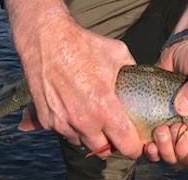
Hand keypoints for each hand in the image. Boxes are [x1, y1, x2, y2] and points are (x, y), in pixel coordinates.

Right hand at [3, 0, 142, 159]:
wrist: (48, 38)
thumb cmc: (83, 44)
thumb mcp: (118, 53)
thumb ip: (131, 72)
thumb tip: (140, 83)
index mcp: (104, 106)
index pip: (126, 144)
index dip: (134, 145)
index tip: (135, 139)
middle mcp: (83, 120)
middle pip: (104, 149)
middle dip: (112, 141)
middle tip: (114, 126)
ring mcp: (63, 122)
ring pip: (83, 142)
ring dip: (90, 133)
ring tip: (92, 112)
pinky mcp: (47, 120)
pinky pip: (65, 132)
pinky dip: (72, 125)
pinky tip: (75, 105)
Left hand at [144, 0, 187, 175]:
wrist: (180, 46)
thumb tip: (182, 108)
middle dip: (178, 154)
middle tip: (170, 131)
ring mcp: (177, 127)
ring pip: (172, 157)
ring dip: (164, 152)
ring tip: (159, 133)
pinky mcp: (159, 122)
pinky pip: (156, 148)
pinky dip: (151, 150)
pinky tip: (147, 142)